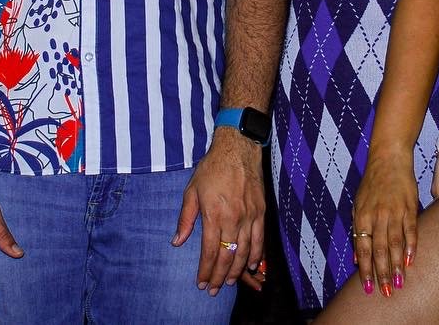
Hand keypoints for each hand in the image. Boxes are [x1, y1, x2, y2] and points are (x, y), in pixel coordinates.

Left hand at [172, 131, 263, 296]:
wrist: (237, 148)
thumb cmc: (212, 168)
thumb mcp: (191, 191)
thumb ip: (185, 219)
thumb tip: (177, 241)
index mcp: (214, 214)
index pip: (210, 251)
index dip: (206, 270)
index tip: (201, 283)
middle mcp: (233, 218)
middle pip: (228, 256)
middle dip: (220, 276)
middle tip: (214, 290)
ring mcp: (249, 216)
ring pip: (245, 251)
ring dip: (237, 270)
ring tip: (230, 282)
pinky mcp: (261, 211)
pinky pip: (260, 239)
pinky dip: (256, 255)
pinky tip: (251, 266)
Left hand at [350, 149, 417, 297]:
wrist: (388, 159)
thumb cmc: (372, 183)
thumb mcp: (357, 204)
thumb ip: (358, 231)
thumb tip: (356, 258)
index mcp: (361, 216)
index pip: (363, 249)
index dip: (365, 270)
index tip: (368, 287)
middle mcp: (377, 215)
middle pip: (379, 250)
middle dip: (383, 273)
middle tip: (387, 291)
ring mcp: (394, 211)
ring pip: (395, 243)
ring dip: (397, 265)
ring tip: (400, 282)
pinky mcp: (409, 207)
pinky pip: (411, 230)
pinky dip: (411, 246)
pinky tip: (411, 261)